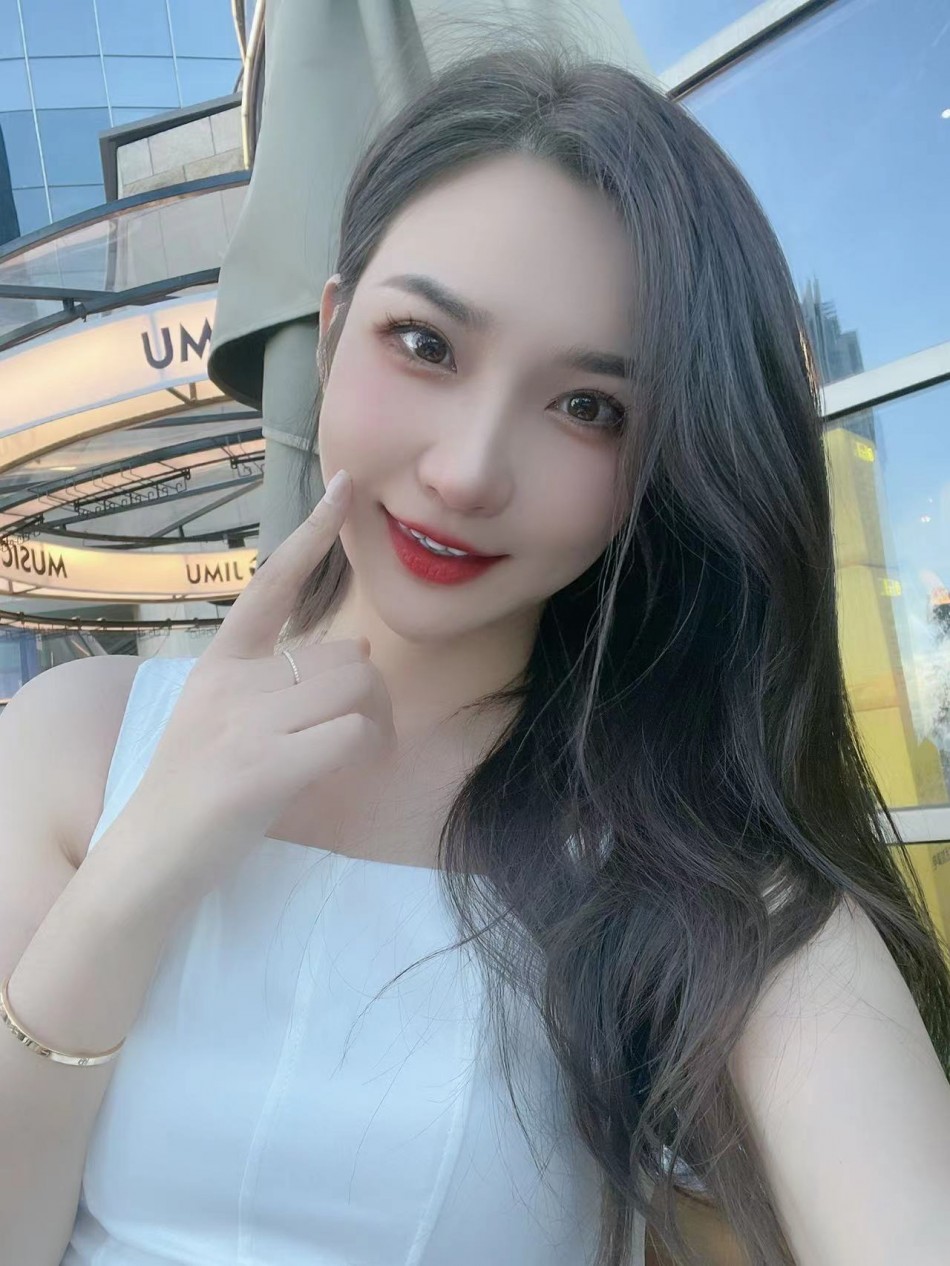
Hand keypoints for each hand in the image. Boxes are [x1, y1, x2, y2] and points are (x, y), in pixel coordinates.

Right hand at [123, 470, 394, 904]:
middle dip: (368, 690)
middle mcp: (232, 682)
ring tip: (355, 750)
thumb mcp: (219, 717)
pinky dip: (367, 749)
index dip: (312, 532)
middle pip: (347, 655)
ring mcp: (246, 723)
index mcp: (219, 663)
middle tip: (361, 727)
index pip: (272, 584)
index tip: (345, 486)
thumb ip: (271, 684)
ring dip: (376, 720)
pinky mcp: (263, 768)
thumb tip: (352, 661)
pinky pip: (353, 733)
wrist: (149, 858)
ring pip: (357, 689)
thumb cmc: (191, 789)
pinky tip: (352, 767)